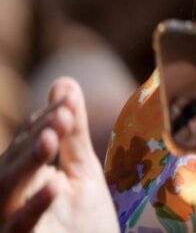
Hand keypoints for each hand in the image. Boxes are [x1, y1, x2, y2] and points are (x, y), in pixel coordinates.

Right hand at [0, 78, 115, 232]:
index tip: (66, 101)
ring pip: (5, 191)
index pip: (25, 144)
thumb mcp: (82, 173)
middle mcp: (7, 199)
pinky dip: (33, 206)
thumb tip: (63, 82)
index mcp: (20, 180)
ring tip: (53, 139)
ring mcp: (8, 222)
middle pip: (11, 163)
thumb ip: (72, 132)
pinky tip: (53, 183)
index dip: (44, 121)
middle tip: (62, 114)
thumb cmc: (83, 224)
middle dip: (35, 136)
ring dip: (27, 163)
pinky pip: (17, 227)